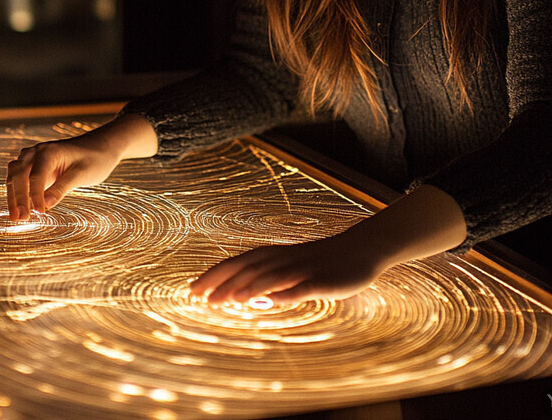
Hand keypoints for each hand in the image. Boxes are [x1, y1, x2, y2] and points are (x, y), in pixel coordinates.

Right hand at [5, 114, 156, 219]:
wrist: (99, 147)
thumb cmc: (94, 159)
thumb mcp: (82, 174)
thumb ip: (62, 188)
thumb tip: (45, 205)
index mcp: (50, 151)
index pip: (36, 175)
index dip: (35, 195)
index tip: (38, 213)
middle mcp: (37, 152)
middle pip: (19, 174)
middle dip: (18, 197)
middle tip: (22, 218)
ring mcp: (33, 158)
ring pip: (14, 176)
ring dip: (13, 196)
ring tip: (16, 218)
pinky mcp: (34, 167)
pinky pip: (19, 180)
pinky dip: (17, 194)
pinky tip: (19, 210)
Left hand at [189, 232, 382, 305]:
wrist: (360, 250)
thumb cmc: (322, 262)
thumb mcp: (292, 270)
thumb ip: (270, 282)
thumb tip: (248, 298)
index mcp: (274, 256)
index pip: (237, 263)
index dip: (214, 275)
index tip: (191, 288)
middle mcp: (284, 259)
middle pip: (248, 268)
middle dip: (222, 281)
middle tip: (197, 297)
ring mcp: (303, 269)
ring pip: (271, 276)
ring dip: (248, 287)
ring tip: (227, 300)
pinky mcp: (322, 280)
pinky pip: (301, 287)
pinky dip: (285, 293)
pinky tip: (272, 303)